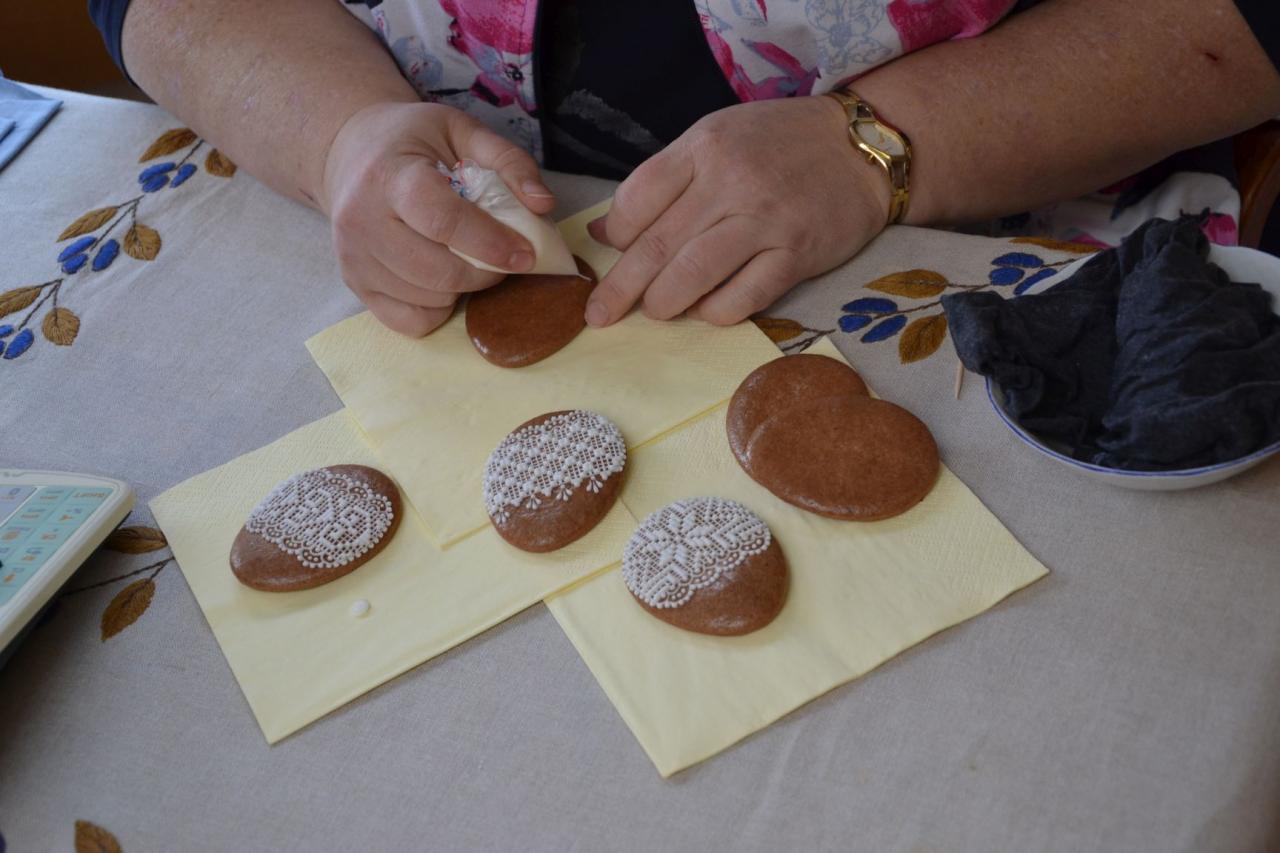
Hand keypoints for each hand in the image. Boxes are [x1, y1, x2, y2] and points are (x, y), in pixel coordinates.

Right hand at [321, 102, 555, 335]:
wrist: (349, 151)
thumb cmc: (411, 141)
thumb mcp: (461, 130)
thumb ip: (508, 161)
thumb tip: (543, 204)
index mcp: (389, 174)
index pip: (442, 220)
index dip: (490, 242)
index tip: (524, 254)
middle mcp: (361, 219)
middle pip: (436, 271)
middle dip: (484, 273)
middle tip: (503, 259)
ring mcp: (353, 257)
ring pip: (426, 299)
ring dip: (463, 289)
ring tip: (469, 260)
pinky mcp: (355, 285)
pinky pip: (408, 320)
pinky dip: (436, 309)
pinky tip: (442, 280)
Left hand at [584, 96, 888, 326]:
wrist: (864, 149)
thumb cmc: (780, 145)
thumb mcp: (717, 139)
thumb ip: (662, 182)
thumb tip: (603, 232)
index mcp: (705, 147)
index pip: (637, 198)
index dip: (615, 235)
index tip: (610, 255)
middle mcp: (732, 181)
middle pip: (657, 245)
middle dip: (621, 288)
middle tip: (598, 315)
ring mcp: (766, 220)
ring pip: (693, 275)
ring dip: (663, 303)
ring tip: (654, 311)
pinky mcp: (796, 255)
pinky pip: (742, 298)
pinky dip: (714, 312)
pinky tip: (706, 310)